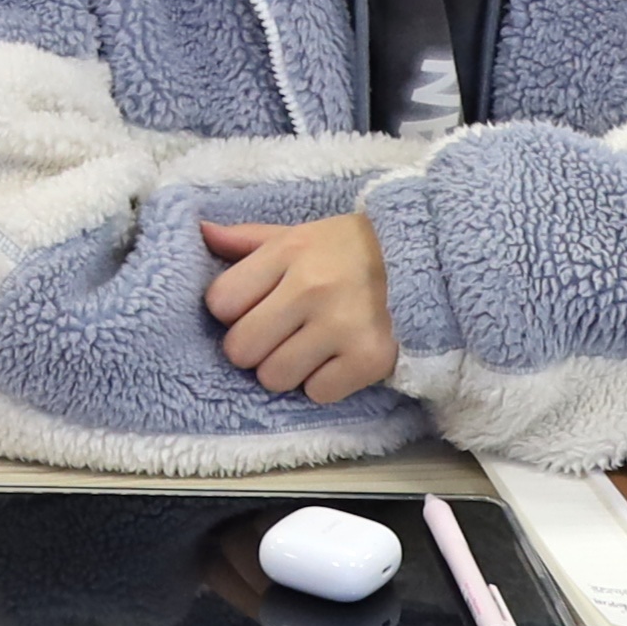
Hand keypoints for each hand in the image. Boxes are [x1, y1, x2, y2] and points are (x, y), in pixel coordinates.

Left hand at [198, 213, 398, 403]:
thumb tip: (201, 232)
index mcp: (288, 252)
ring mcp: (341, 326)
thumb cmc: (349, 250)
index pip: (220, 302)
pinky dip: (325, 382)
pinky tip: (338, 359)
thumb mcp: (298, 233)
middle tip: (277, 336)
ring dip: (287, 369)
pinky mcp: (369, 359)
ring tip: (309, 348)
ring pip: (274, 377)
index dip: (231, 312)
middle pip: (242, 348)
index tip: (250, 308)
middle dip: (253, 348)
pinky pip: (318, 393)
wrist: (425, 261)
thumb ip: (247, 240)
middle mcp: (311, 288)